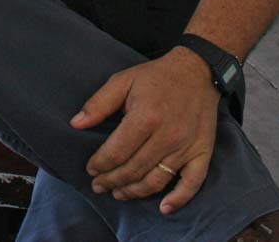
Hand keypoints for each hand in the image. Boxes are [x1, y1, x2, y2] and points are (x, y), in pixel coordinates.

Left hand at [70, 47, 219, 214]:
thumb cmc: (157, 76)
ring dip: (134, 191)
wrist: (197, 70)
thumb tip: (76, 124)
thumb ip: (99, 103)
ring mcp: (186, 145)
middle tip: (99, 185)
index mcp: (146, 116)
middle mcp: (167, 135)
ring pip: (156, 180)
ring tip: (119, 192)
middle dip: (111, 181)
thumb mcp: (124, 80)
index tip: (91, 169)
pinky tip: (164, 208)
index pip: (117, 152)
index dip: (100, 165)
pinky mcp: (202, 151)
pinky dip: (179, 199)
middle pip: (133, 169)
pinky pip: (192, 182)